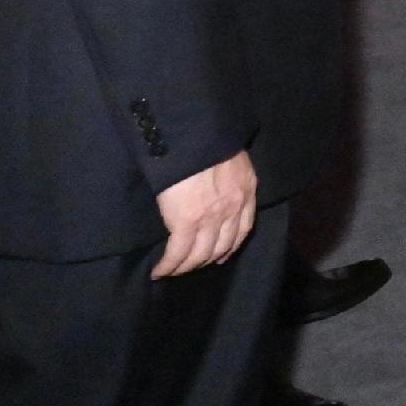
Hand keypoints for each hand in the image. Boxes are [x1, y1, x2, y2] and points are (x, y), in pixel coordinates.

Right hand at [150, 149, 256, 278]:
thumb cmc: (206, 136)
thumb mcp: (230, 152)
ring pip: (200, 254)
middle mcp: (233, 207)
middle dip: (207, 259)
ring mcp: (211, 217)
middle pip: (223, 246)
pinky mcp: (186, 222)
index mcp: (246, 189)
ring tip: (172, 271)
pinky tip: (160, 271)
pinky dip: (169, 266)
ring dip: (186, 267)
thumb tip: (214, 181)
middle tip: (192, 265)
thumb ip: (227, 172)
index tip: (220, 256)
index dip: (230, 246)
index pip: (243, 228)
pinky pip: (178, 253)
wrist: (192, 133)